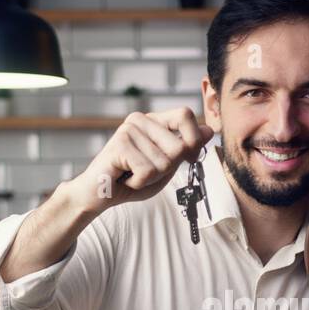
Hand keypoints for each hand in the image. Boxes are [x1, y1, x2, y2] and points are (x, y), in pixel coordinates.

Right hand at [68, 108, 212, 211]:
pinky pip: (147, 171)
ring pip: (164, 163)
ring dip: (152, 178)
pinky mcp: (119, 145)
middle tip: (145, 171)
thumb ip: (186, 148)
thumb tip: (210, 131)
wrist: (98, 194)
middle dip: (168, 169)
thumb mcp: (166, 165)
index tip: (188, 158)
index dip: (194, 139)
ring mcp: (128, 130)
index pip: (185, 115)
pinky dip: (139, 183)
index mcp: (152, 121)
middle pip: (179, 146)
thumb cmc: (131, 180)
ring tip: (132, 175)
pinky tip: (125, 178)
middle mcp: (139, 120)